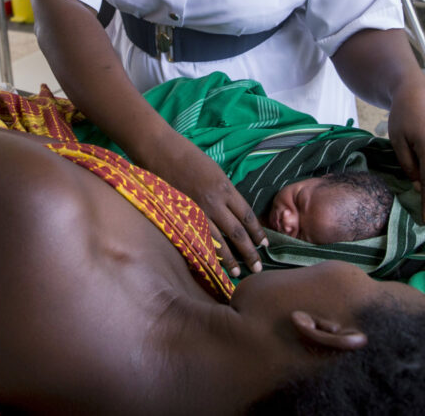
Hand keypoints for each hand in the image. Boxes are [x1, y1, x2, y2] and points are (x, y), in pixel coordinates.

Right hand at [145, 135, 267, 277]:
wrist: (160, 151)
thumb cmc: (187, 155)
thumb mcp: (213, 170)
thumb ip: (223, 191)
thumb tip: (231, 210)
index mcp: (225, 188)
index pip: (247, 215)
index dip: (257, 232)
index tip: (265, 244)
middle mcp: (214, 202)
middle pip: (237, 232)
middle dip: (250, 251)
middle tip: (258, 267)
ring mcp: (197, 210)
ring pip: (219, 240)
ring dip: (230, 259)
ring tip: (238, 273)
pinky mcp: (181, 216)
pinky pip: (199, 238)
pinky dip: (208, 252)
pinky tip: (213, 263)